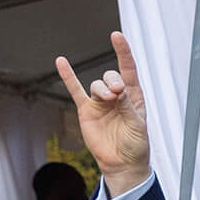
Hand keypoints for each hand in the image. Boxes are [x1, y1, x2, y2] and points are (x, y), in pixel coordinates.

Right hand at [55, 32, 150, 195]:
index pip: (128, 69)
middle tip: (118, 94)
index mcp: (133, 96)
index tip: (116, 36)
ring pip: (96, 84)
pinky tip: (61, 62)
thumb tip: (119, 89)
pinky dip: (68, 76)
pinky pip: (75, 90)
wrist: (122, 163)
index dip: (123, 52)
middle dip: (114, 81)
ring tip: (109, 99)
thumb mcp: (137, 125)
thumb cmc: (135, 145)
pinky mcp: (86, 111)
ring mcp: (100, 102)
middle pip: (110, 76)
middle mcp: (116, 96)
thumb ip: (127, 106)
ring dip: (101, 88)